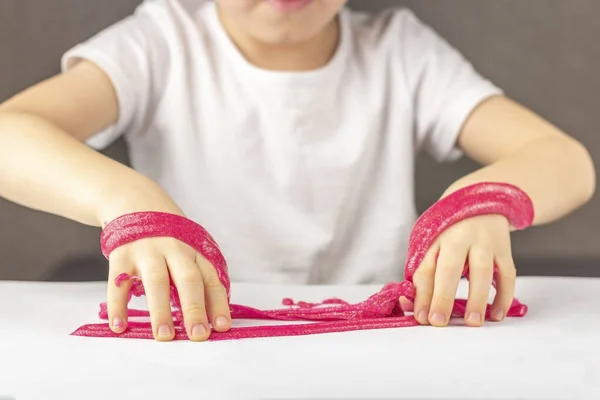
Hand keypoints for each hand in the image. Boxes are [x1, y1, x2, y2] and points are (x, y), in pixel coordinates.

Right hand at [106, 236, 231, 340]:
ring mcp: (147, 250)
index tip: (222, 327)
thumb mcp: (187, 246)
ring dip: (161, 310)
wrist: (134, 201)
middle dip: (194, 308)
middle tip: (198, 335)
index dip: (218, 303)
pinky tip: (120, 326)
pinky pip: (118, 283)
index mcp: (194, 249)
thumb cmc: (167, 235)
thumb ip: (197, 274)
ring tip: (164, 336)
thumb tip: (210, 314)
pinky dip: (118, 305)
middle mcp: (174, 248)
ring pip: (157, 281)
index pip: (210, 278)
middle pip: (188, 279)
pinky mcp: (121, 254)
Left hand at [410, 214, 515, 326]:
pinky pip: (507, 275)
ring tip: (472, 322)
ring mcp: (484, 242)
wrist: (481, 200)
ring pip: (482, 271)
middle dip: (443, 296)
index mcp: (435, 238)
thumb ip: (422, 273)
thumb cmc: (450, 230)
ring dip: (477, 298)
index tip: (420, 316)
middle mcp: (459, 238)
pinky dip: (504, 296)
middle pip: (450, 268)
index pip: (426, 268)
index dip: (422, 293)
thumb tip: (411, 306)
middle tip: (439, 321)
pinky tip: (496, 315)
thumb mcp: (431, 243)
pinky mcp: (505, 249)